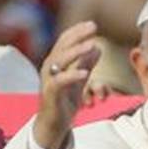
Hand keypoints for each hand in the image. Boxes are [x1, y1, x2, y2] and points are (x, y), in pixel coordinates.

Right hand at [34, 22, 101, 148]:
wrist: (54, 123)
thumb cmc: (64, 100)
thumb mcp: (79, 79)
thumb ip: (86, 64)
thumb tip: (98, 47)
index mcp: (56, 62)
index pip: (65, 41)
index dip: (78, 31)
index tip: (92, 25)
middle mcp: (50, 67)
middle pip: (62, 46)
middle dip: (78, 36)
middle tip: (93, 27)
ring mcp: (49, 79)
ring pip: (60, 61)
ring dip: (77, 52)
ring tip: (92, 45)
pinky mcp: (50, 93)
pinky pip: (60, 82)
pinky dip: (72, 75)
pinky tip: (85, 72)